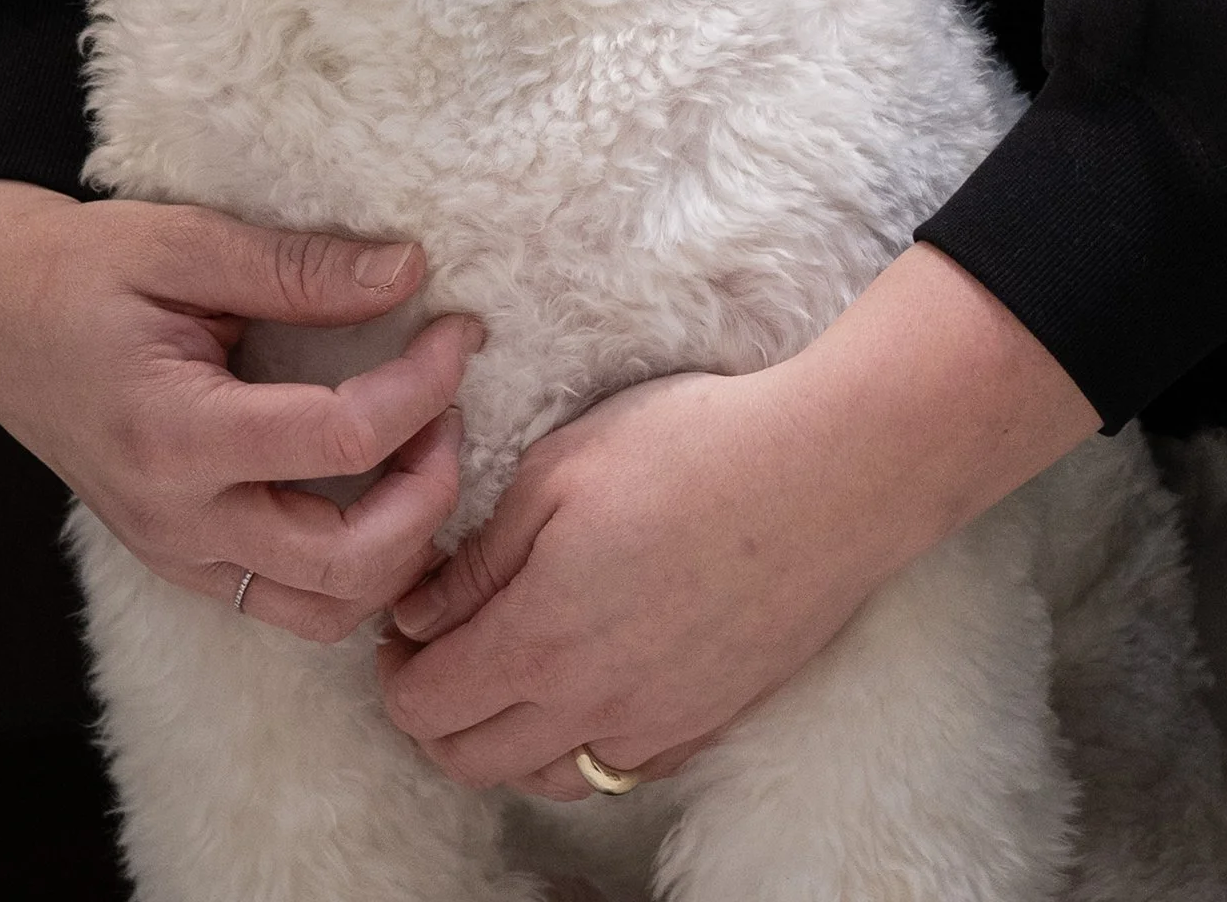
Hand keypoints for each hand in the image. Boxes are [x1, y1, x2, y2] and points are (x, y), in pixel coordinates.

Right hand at [0, 181, 482, 641]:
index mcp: (176, 434)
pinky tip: (377, 486)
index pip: (340, 445)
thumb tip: (410, 272)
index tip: (458, 330)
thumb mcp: (186, 242)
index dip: (423, 387)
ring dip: (400, 544)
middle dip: (430, 492)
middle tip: (449, 407)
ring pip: (326, 611)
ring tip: (419, 447)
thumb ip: (298, 268)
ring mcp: (180, 555)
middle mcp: (178, 520)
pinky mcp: (187, 562)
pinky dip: (356, 563)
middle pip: (348, 564)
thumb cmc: (87, 270)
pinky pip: (291, 602)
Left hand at [376, 245, 1096, 798]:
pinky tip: (591, 679)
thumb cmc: (696, 449)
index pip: (424, 707)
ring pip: (543, 777)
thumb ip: (479, 556)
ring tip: (514, 661)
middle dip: (436, 712)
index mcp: (540, 640)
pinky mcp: (707, 725)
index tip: (406, 623)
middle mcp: (591, 706)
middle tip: (444, 645)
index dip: (395, 672)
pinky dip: (580, 743)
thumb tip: (420, 614)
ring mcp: (654, 726)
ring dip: (506, 736)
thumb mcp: (562, 468)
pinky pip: (616, 770)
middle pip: (471, 760)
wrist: (831, 475)